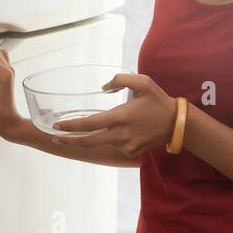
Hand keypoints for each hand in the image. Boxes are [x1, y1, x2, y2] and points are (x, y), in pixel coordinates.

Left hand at [50, 73, 176, 158]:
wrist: (177, 124)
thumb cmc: (158, 100)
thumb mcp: (142, 81)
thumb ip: (119, 79)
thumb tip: (103, 88)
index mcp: (121, 117)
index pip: (89, 124)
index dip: (70, 126)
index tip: (57, 126)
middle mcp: (121, 135)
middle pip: (88, 141)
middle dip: (69, 140)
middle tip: (55, 137)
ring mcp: (126, 146)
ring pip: (102, 142)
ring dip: (94, 136)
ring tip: (92, 129)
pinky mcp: (131, 152)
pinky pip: (115, 146)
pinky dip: (112, 139)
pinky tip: (122, 131)